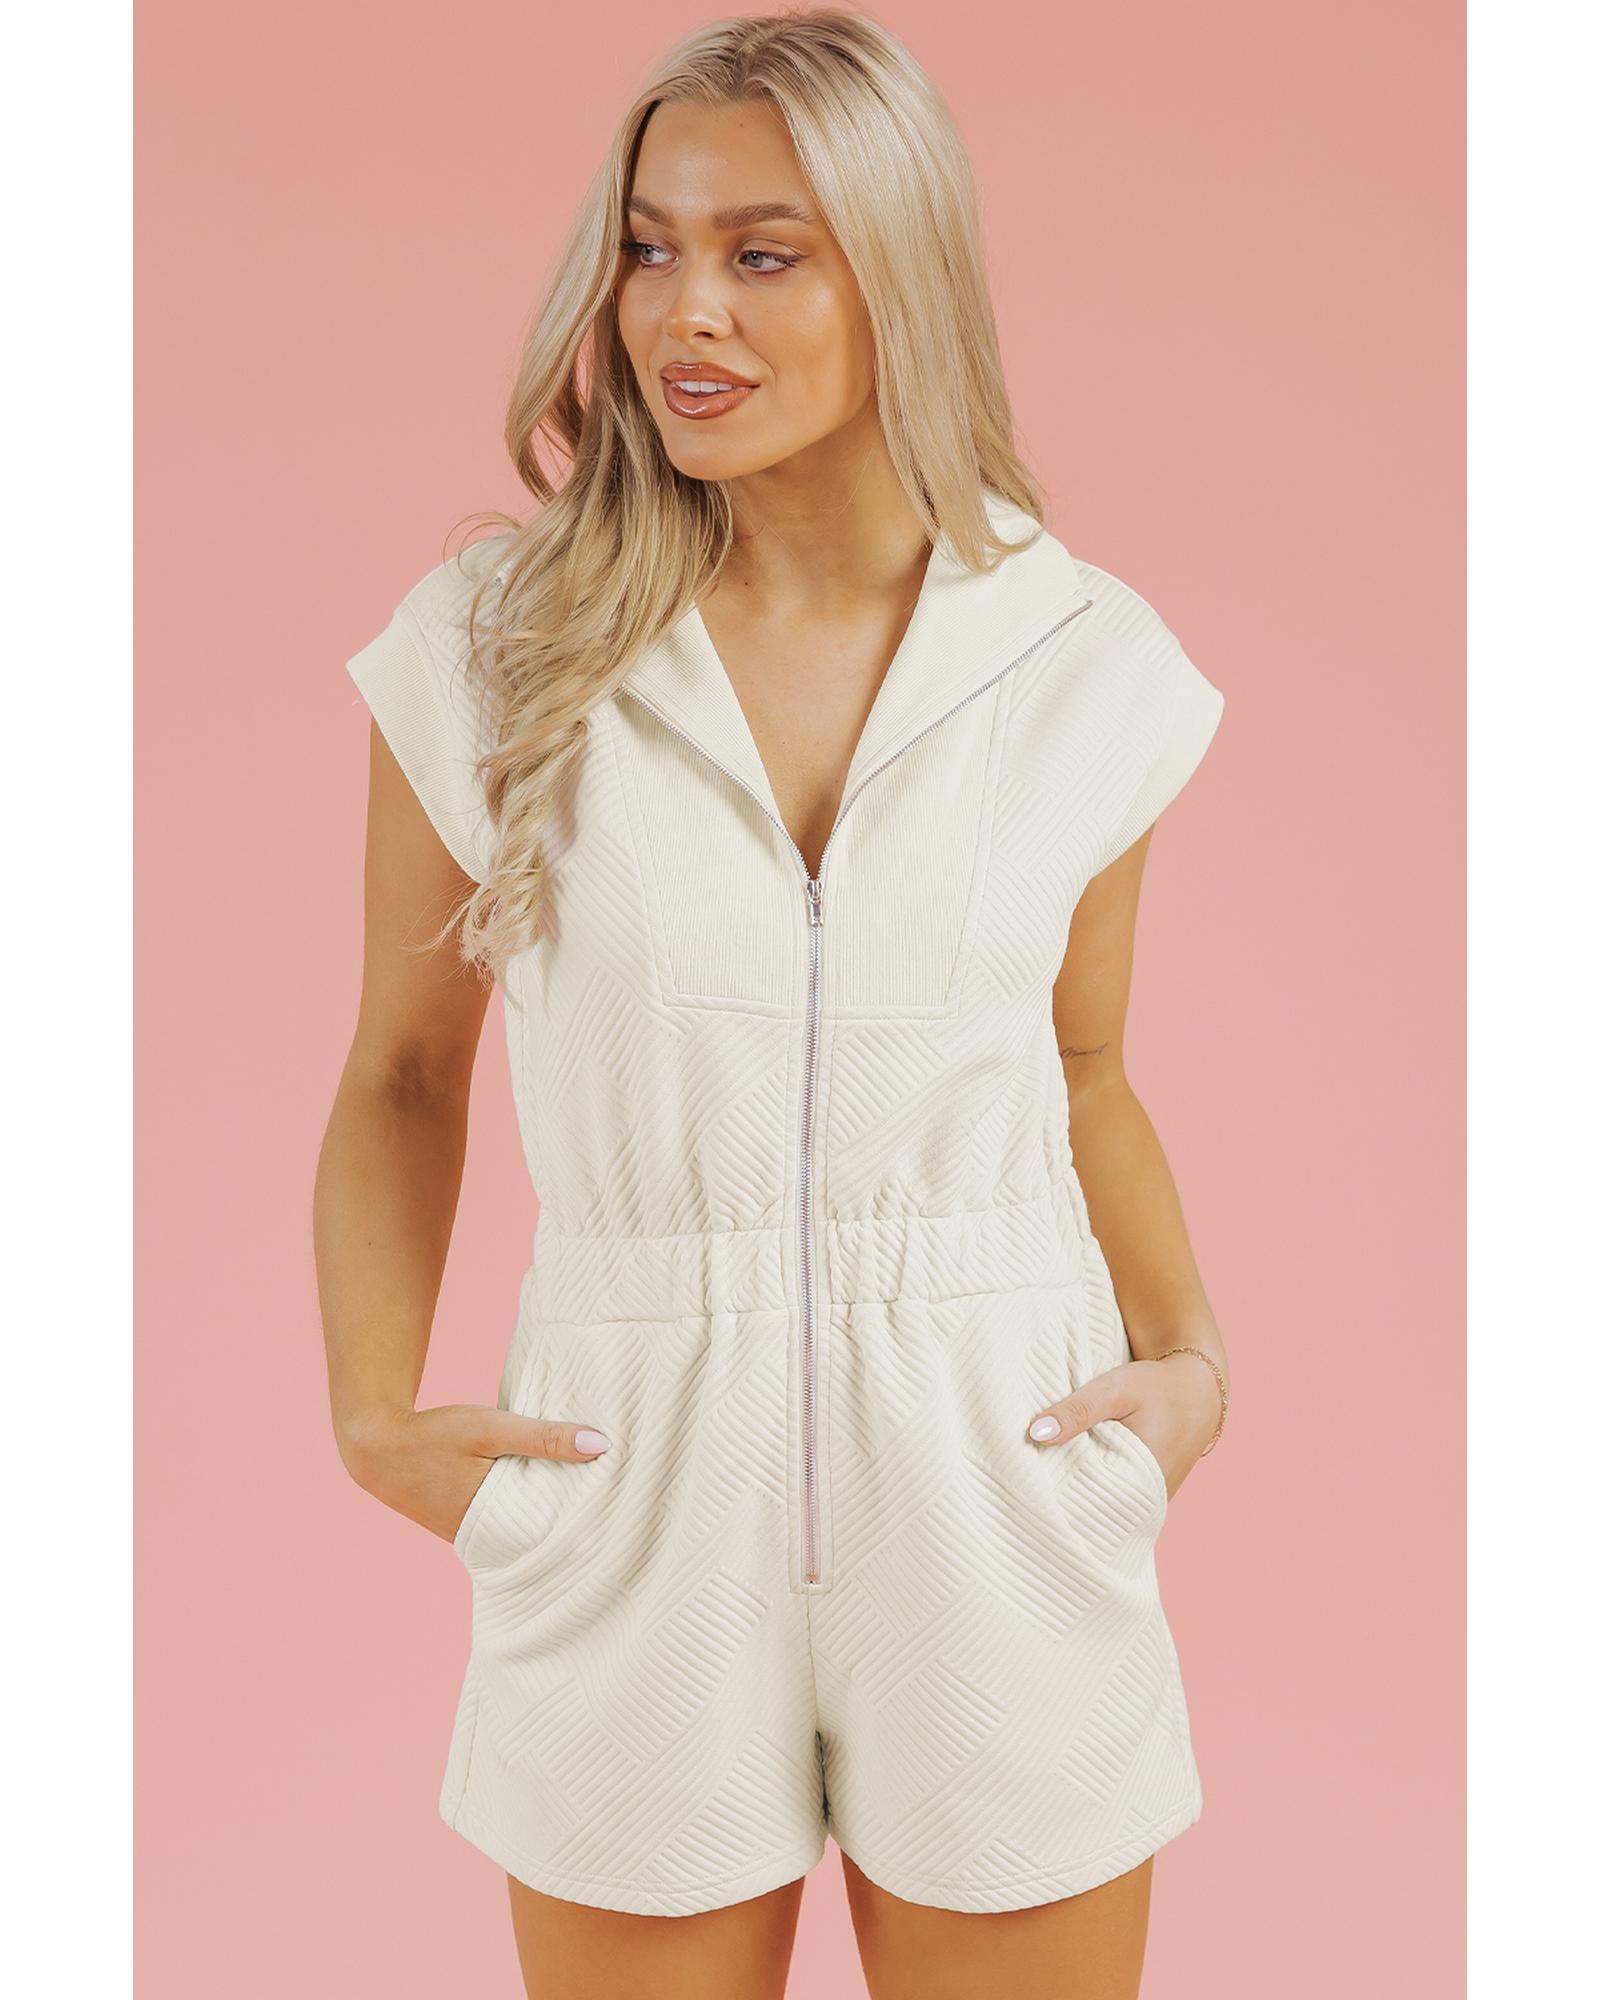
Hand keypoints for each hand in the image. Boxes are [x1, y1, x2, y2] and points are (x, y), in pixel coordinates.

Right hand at [337, 1402, 612, 1543]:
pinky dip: (523, 1508)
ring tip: (590, 1502)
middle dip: (570, 1525)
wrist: (375, 1444)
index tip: (619, 1522)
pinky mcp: (461, 1522)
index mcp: (491, 1524)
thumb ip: (543, 1437)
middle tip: (616, 1513)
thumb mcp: (491, 1428)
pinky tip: (546, 1493)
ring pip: (521, 1528)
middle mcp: (481, 1539)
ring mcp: (468, 1534)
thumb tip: (601, 1445)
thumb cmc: (433, 1434)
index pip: (551, 1539)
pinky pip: (502, 1521)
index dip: (584, 1530)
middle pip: (539, 1536)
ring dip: (546, 1515)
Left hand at [1024, 1351, 1223, 1500]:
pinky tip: (1069, 1481)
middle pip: (1093, 1510)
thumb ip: (1077, 1411)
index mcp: (1140, 1479)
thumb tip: (1035, 1434)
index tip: (1023, 1490)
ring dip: (1077, 1496)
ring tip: (1040, 1488)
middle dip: (1062, 1501)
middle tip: (1023, 1491)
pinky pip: (1116, 1499)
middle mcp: (1148, 1499)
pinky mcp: (1149, 1494)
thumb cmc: (1157, 1387)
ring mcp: (1150, 1500)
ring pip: (1104, 1506)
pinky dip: (1094, 1489)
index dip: (1054, 1500)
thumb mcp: (1114, 1390)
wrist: (1199, 1390)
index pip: (1086, 1505)